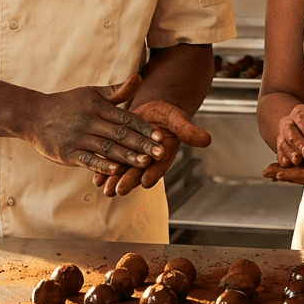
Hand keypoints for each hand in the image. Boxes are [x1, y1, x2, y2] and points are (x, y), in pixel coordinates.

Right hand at [20, 75, 164, 175]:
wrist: (33, 116)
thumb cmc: (67, 104)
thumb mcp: (91, 93)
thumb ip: (117, 91)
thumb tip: (139, 79)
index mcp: (97, 106)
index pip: (125, 118)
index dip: (143, 128)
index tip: (159, 136)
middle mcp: (89, 121)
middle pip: (120, 134)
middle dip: (141, 144)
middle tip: (160, 153)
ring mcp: (78, 138)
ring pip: (106, 148)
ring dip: (126, 156)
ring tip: (145, 163)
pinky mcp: (67, 153)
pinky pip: (87, 159)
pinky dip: (101, 165)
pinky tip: (115, 170)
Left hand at [93, 100, 211, 196]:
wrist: (152, 113)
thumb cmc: (167, 116)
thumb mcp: (178, 120)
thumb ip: (189, 131)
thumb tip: (207, 140)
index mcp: (163, 154)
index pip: (159, 165)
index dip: (153, 173)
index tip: (146, 181)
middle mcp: (148, 160)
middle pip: (138, 172)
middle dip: (129, 181)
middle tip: (119, 190)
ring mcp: (133, 159)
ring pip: (123, 171)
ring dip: (114, 180)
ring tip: (105, 189)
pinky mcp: (121, 153)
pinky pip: (112, 163)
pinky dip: (104, 171)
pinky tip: (96, 179)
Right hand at [273, 96, 303, 167]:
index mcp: (301, 113)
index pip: (303, 120)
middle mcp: (289, 123)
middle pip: (290, 132)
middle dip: (298, 143)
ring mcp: (283, 136)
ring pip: (283, 143)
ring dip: (290, 153)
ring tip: (298, 161)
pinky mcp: (281, 149)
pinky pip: (280, 154)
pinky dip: (283, 160)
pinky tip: (288, 166)